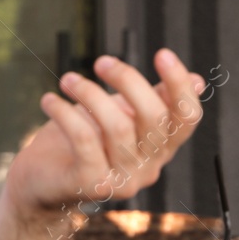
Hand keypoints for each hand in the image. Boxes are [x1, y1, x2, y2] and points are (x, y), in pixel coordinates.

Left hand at [5, 50, 205, 211]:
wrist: (42, 184)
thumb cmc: (83, 143)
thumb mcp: (122, 115)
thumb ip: (155, 100)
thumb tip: (196, 81)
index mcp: (162, 147)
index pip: (187, 117)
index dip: (179, 85)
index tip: (162, 54)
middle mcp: (149, 166)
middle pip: (155, 118)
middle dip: (128, 81)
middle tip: (101, 62)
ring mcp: (123, 180)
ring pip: (118, 127)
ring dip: (90, 94)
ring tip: (68, 80)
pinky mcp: (92, 185)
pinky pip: (84, 140)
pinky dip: (65, 114)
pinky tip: (50, 101)